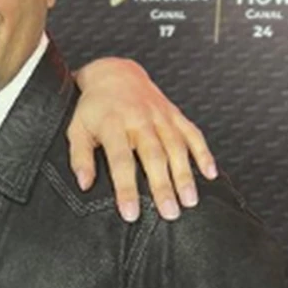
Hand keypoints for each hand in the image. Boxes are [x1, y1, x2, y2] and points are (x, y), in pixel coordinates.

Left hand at [70, 57, 216, 221]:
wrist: (113, 74)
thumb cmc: (94, 107)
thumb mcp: (77, 129)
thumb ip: (80, 157)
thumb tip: (84, 184)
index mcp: (112, 124)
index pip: (120, 160)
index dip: (126, 188)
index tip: (131, 213)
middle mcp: (139, 119)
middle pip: (153, 156)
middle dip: (163, 186)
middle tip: (169, 213)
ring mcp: (160, 116)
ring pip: (176, 147)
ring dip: (185, 174)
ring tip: (190, 200)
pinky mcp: (175, 114)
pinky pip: (193, 133)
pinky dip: (203, 152)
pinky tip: (210, 173)